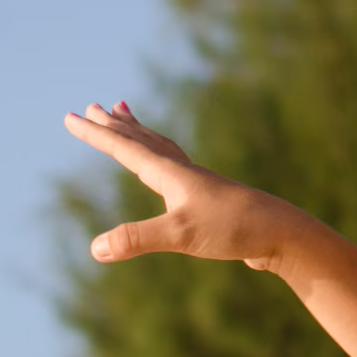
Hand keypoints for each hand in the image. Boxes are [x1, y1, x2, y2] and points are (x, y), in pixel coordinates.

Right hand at [61, 101, 311, 269]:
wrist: (285, 235)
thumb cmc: (235, 229)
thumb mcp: (181, 235)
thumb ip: (137, 239)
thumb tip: (95, 249)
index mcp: (172, 175)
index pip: (126, 147)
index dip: (97, 134)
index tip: (71, 116)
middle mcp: (185, 174)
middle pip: (145, 141)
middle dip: (117, 125)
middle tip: (94, 106)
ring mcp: (200, 186)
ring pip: (164, 151)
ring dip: (141, 135)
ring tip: (127, 119)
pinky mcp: (213, 202)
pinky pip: (179, 170)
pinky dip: (164, 160)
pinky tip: (169, 176)